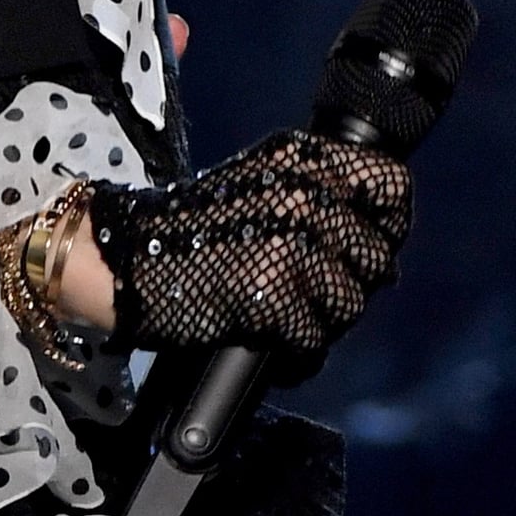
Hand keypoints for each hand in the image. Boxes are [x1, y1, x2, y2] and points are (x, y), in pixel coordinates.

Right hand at [88, 131, 412, 374]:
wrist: (123, 259)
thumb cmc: (194, 229)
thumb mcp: (261, 185)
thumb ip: (317, 197)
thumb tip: (380, 240)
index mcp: (304, 160)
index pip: (391, 186)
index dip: (387, 223)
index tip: (364, 244)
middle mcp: (306, 195)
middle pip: (378, 259)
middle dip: (348, 285)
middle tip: (305, 290)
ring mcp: (294, 245)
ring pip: (351, 305)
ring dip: (319, 322)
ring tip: (279, 314)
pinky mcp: (277, 295)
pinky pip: (315, 343)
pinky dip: (294, 355)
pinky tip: (267, 342)